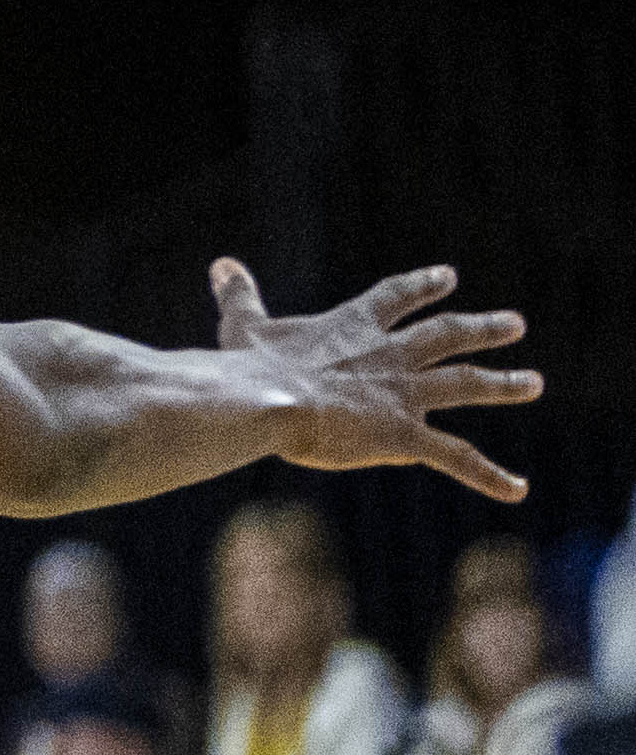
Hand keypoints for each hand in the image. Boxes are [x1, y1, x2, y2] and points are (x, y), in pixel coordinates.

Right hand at [216, 257, 539, 500]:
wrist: (268, 402)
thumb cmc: (250, 366)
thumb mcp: (244, 326)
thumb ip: (240, 296)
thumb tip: (223, 264)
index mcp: (353, 327)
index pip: (396, 298)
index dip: (421, 286)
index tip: (448, 276)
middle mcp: (390, 356)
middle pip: (447, 335)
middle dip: (482, 328)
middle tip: (514, 323)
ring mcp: (403, 395)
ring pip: (466, 384)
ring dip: (504, 383)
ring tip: (533, 383)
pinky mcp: (405, 437)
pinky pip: (457, 458)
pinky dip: (490, 476)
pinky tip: (518, 490)